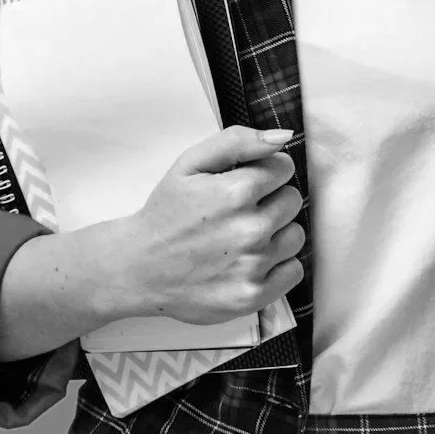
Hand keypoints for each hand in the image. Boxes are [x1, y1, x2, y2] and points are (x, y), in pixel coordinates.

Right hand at [103, 126, 305, 327]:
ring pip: (296, 235)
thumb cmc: (166, 213)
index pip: (284, 168)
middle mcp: (249, 230)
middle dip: (270, 201)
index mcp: (236, 192)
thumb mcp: (190, 164)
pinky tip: (250, 261)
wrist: (138, 267)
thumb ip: (237, 142)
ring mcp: (252, 266)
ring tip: (243, 238)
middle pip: (293, 200)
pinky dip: (278, 266)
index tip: (244, 184)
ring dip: (276, 234)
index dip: (264, 172)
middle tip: (239, 212)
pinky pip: (293, 272)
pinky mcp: (253, 296)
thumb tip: (283, 137)